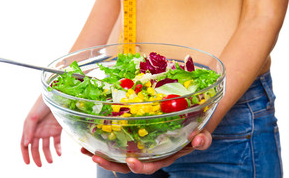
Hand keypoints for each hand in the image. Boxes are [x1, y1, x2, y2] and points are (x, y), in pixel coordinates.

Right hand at [21, 95, 62, 166]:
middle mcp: (38, 131)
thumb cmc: (42, 104)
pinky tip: (59, 153)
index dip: (25, 154)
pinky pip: (56, 142)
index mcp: (29, 128)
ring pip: (46, 147)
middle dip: (37, 157)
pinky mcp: (57, 129)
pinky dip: (57, 148)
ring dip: (48, 154)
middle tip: (40, 165)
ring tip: (50, 161)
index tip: (28, 163)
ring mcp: (47, 130)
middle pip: (35, 148)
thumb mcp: (33, 117)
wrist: (57, 96)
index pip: (25, 144)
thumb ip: (29, 131)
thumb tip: (25, 144)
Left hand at [81, 129, 211, 173]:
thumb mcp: (201, 135)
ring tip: (86, 149)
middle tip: (96, 156)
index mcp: (165, 156)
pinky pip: (118, 142)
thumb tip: (199, 141)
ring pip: (119, 155)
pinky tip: (91, 136)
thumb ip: (202, 140)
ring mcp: (141, 147)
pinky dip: (105, 141)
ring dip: (103, 154)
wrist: (189, 121)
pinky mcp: (135, 137)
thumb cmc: (194, 130)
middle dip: (111, 163)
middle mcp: (150, 154)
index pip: (151, 165)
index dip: (140, 166)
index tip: (130, 161)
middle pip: (128, 164)